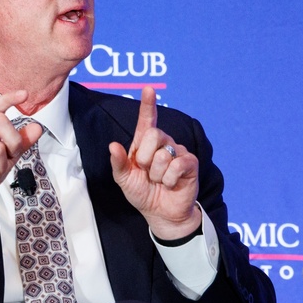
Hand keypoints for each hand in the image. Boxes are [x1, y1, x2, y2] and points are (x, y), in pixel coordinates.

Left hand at [108, 86, 200, 239]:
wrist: (160, 213)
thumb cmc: (142, 192)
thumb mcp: (124, 179)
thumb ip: (119, 163)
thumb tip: (113, 146)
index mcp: (144, 144)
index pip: (147, 120)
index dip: (148, 104)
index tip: (148, 88)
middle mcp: (162, 143)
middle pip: (154, 135)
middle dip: (146, 158)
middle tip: (147, 172)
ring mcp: (177, 151)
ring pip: (164, 154)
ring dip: (158, 174)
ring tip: (160, 181)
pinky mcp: (190, 163)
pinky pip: (177, 165)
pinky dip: (169, 179)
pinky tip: (171, 184)